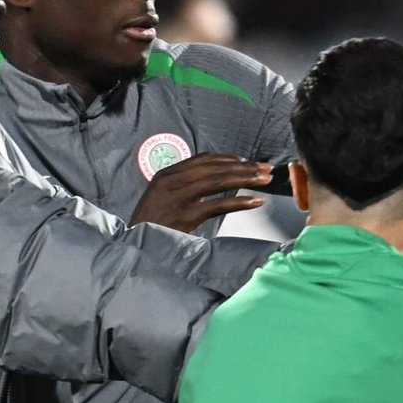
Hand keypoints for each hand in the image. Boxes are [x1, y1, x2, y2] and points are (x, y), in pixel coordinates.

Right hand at [129, 152, 271, 232]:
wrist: (135, 244)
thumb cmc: (153, 222)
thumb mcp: (165, 195)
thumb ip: (186, 184)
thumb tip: (218, 176)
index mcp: (168, 173)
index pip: (204, 159)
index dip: (229, 158)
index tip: (248, 161)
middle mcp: (173, 181)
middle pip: (216, 168)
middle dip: (245, 167)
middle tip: (267, 168)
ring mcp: (179, 198)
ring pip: (219, 182)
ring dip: (246, 179)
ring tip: (266, 180)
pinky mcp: (186, 216)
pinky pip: (219, 205)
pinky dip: (240, 202)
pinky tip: (256, 202)